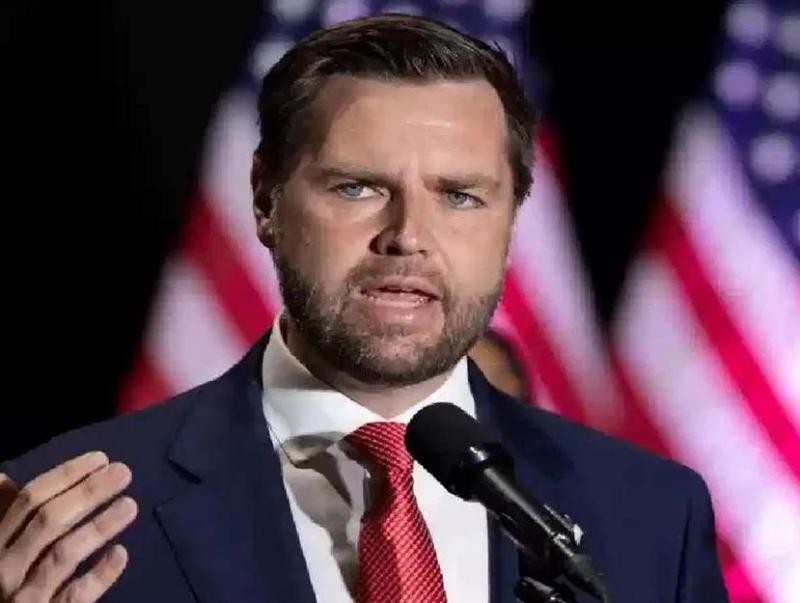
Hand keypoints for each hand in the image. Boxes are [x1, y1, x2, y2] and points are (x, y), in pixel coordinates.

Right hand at [0, 451, 136, 601]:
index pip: (30, 500)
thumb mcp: (0, 549)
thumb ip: (7, 518)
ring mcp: (25, 596)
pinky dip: (98, 574)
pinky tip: (121, 553)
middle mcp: (6, 567)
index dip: (66, 475)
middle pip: (49, 521)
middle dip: (88, 491)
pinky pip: (74, 596)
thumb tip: (4, 478)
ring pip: (63, 555)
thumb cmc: (7, 584)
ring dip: (99, 526)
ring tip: (131, 505)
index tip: (101, 459)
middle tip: (124, 472)